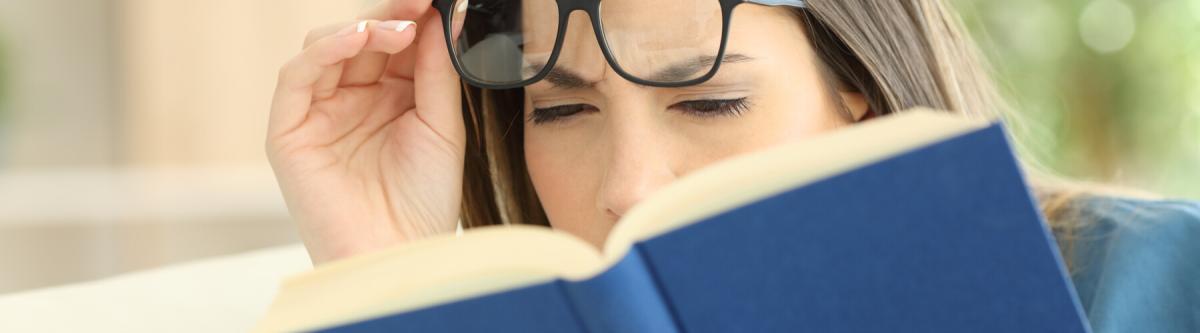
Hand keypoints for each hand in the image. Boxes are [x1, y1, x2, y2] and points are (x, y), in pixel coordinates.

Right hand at [266, 0, 464, 264]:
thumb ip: (436, 69)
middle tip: (421, 2)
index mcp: (390, 100)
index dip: (414, 18)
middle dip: (391, 16)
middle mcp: (351, 102)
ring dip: (363, 28)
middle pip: (362, 39)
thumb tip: (437, 15)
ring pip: (327, 48)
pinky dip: (325, 49)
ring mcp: (318, 115)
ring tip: (400, 26)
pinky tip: (359, 37)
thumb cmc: (423, 203)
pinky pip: (297, 76)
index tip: (437, 1)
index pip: (395, 44)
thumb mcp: (441, 125)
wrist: (400, 255)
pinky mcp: (289, 132)